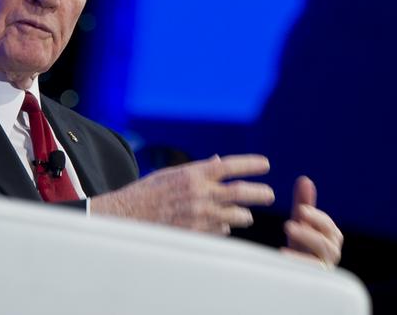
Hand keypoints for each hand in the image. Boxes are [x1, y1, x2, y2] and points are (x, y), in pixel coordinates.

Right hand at [89, 154, 274, 233]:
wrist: (126, 217)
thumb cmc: (147, 193)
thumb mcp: (171, 174)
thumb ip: (198, 169)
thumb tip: (219, 161)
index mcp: (192, 174)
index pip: (228, 166)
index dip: (250, 163)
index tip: (265, 164)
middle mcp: (198, 193)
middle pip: (239, 192)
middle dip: (259, 193)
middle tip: (270, 194)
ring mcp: (197, 215)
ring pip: (234, 215)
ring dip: (244, 215)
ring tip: (248, 215)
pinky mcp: (194, 233)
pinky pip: (220, 231)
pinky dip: (226, 228)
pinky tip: (225, 227)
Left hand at [281, 176, 342, 266]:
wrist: (298, 273)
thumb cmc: (302, 246)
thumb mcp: (302, 224)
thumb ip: (304, 203)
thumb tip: (304, 180)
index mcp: (332, 236)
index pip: (327, 224)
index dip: (315, 217)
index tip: (301, 210)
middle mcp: (333, 250)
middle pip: (327, 238)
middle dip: (310, 228)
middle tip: (290, 222)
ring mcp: (326, 265)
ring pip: (322, 251)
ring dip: (305, 239)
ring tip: (288, 231)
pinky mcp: (318, 278)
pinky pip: (311, 270)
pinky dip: (298, 261)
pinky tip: (283, 253)